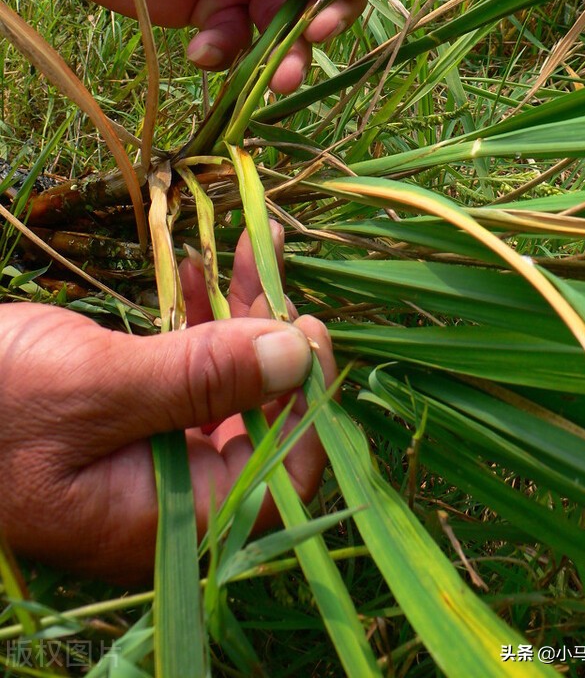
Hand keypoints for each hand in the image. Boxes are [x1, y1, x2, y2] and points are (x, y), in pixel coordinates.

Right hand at [0, 226, 334, 583]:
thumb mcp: (93, 387)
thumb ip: (201, 378)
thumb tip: (300, 356)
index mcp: (165, 523)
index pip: (277, 486)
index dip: (306, 410)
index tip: (308, 330)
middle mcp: (168, 498)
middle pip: (260, 424)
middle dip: (274, 342)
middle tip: (275, 267)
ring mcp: (150, 455)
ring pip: (227, 388)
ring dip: (241, 317)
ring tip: (251, 244)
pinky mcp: (129, 417)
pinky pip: (186, 372)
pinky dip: (199, 320)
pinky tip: (201, 268)